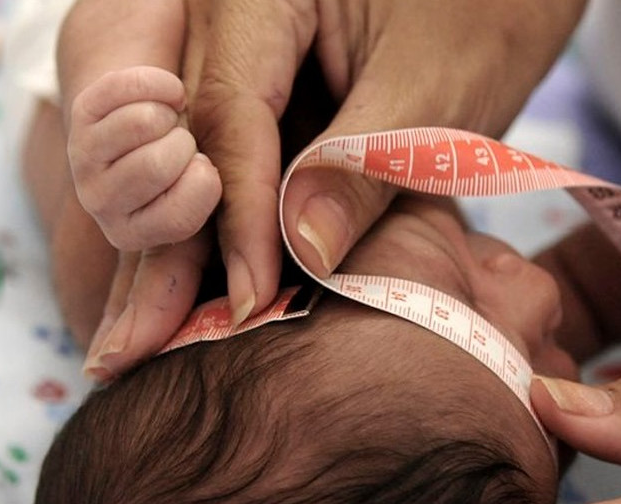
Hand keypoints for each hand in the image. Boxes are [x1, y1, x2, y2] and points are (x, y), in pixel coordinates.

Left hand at [68, 66, 221, 251]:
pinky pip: (124, 87)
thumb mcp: (214, 198)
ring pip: (140, 122)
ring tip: (167, 123)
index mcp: (133, 234)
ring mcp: (82, 158)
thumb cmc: (189, 167)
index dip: (204, 181)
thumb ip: (235, 224)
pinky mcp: (80, 113)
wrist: (152, 126)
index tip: (201, 169)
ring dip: (168, 113)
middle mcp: (99, 204)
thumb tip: (242, 272)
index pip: (180, 216)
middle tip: (181, 143)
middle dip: (185, 143)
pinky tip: (166, 95)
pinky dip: (159, 82)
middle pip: (157, 164)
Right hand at [75, 0, 584, 378]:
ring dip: (167, 257)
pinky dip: (206, 236)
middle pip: (178, 145)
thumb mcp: (439, 86)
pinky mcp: (253, 88)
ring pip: (183, 164)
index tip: (247, 304)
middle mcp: (221, 14)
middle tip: (127, 353)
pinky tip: (178, 307)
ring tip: (132, 348)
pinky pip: (218, 165)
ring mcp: (230, 53)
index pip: (226, 115)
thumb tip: (299, 258)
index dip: (234, 219)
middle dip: (159, 254)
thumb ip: (365, 167)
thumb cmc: (492, 5)